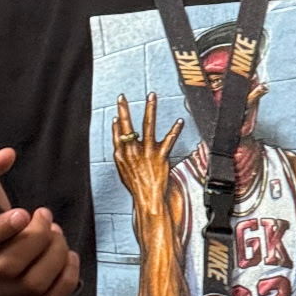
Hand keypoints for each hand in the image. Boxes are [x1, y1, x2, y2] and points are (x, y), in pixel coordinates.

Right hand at [112, 93, 183, 213]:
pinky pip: (169, 139)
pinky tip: (179, 121)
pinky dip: (175, 129)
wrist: (148, 199)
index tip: (117, 113)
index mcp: (121, 155)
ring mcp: (146, 152)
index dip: (116, 123)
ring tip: (151, 97)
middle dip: (123, 110)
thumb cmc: (137, 186)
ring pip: (147, 125)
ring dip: (149, 109)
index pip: (116, 135)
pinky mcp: (160, 156)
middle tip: (122, 97)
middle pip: (126, 126)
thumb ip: (121, 154)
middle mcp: (132, 151)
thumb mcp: (123, 171)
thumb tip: (119, 139)